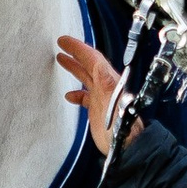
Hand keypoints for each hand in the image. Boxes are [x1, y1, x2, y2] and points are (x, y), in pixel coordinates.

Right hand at [55, 33, 137, 155]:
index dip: (78, 48)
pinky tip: (69, 96)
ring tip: (61, 59)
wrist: (126, 146)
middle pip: (89, 64)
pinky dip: (76, 93)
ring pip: (87, 77)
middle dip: (75, 53)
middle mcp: (106, 87)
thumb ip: (107, 85)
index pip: (93, 59)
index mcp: (109, 82)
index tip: (64, 41)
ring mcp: (102, 98)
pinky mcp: (98, 109)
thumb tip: (99, 65)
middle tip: (60, 44)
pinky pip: (86, 96)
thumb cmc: (121, 127)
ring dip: (75, 68)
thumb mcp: (114, 103)